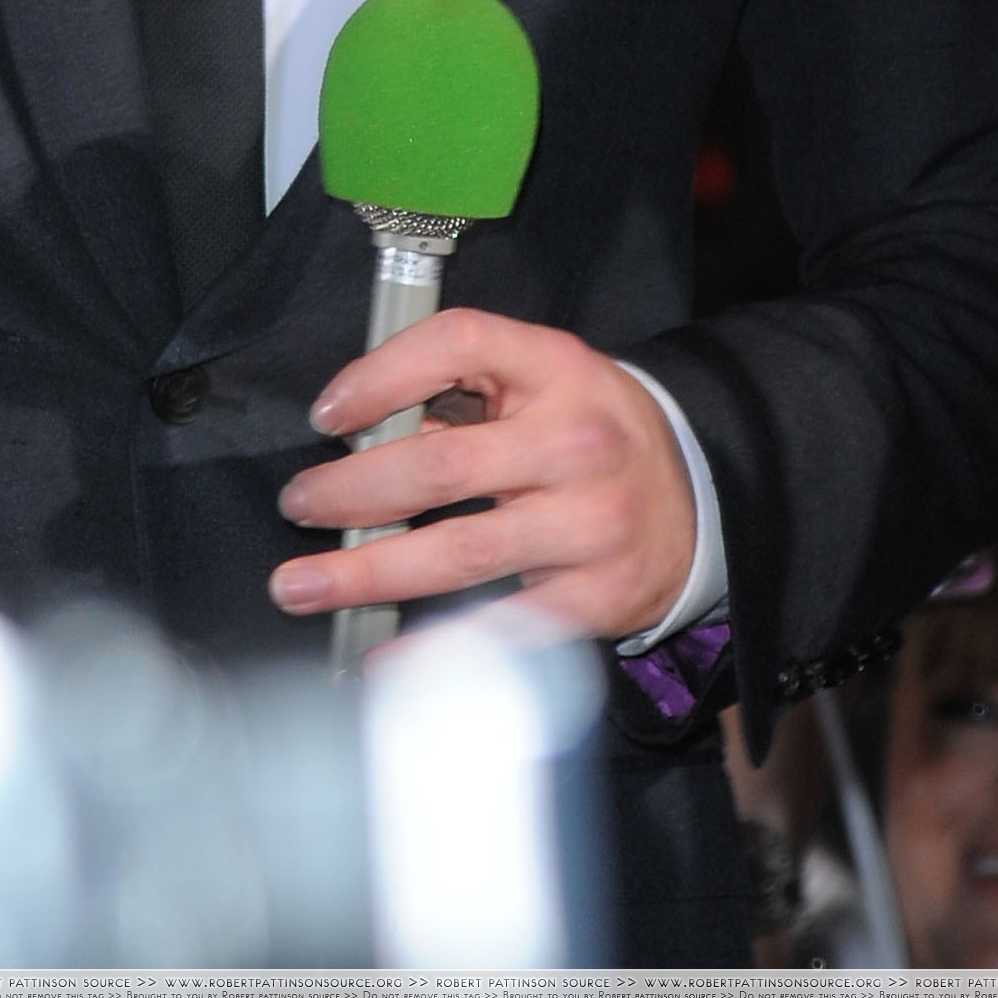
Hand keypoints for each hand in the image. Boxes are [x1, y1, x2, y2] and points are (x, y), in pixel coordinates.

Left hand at [269, 307, 695, 643]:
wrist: (699, 495)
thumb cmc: (590, 429)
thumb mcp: (540, 381)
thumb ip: (462, 393)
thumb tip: (360, 436)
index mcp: (555, 366)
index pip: (458, 343)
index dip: (381, 373)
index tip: (325, 415)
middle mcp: (575, 443)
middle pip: (441, 465)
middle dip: (352, 492)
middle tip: (298, 506)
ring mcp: (590, 524)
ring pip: (459, 552)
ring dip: (370, 572)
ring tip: (305, 585)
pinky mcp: (597, 596)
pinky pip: (501, 627)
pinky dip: (435, 647)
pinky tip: (384, 654)